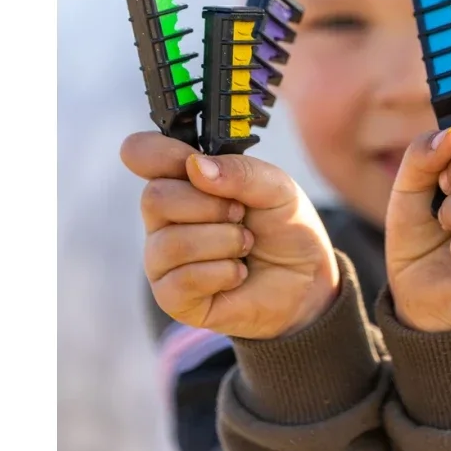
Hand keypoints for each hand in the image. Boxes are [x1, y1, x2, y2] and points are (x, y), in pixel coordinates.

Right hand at [120, 132, 339, 339]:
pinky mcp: (172, 296)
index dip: (157, 153)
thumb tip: (196, 167)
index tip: (189, 162)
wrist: (306, 279)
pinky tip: (237, 272)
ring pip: (171, 242)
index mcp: (185, 178)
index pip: (143, 154)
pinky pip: (182, 280)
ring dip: (224, 242)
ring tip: (245, 245)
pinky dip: (224, 273)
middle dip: (210, 206)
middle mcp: (166, 215)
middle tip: (241, 214)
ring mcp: (164, 257)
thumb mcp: (277, 188)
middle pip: (155, 198)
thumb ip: (241, 172)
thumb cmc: (284, 227)